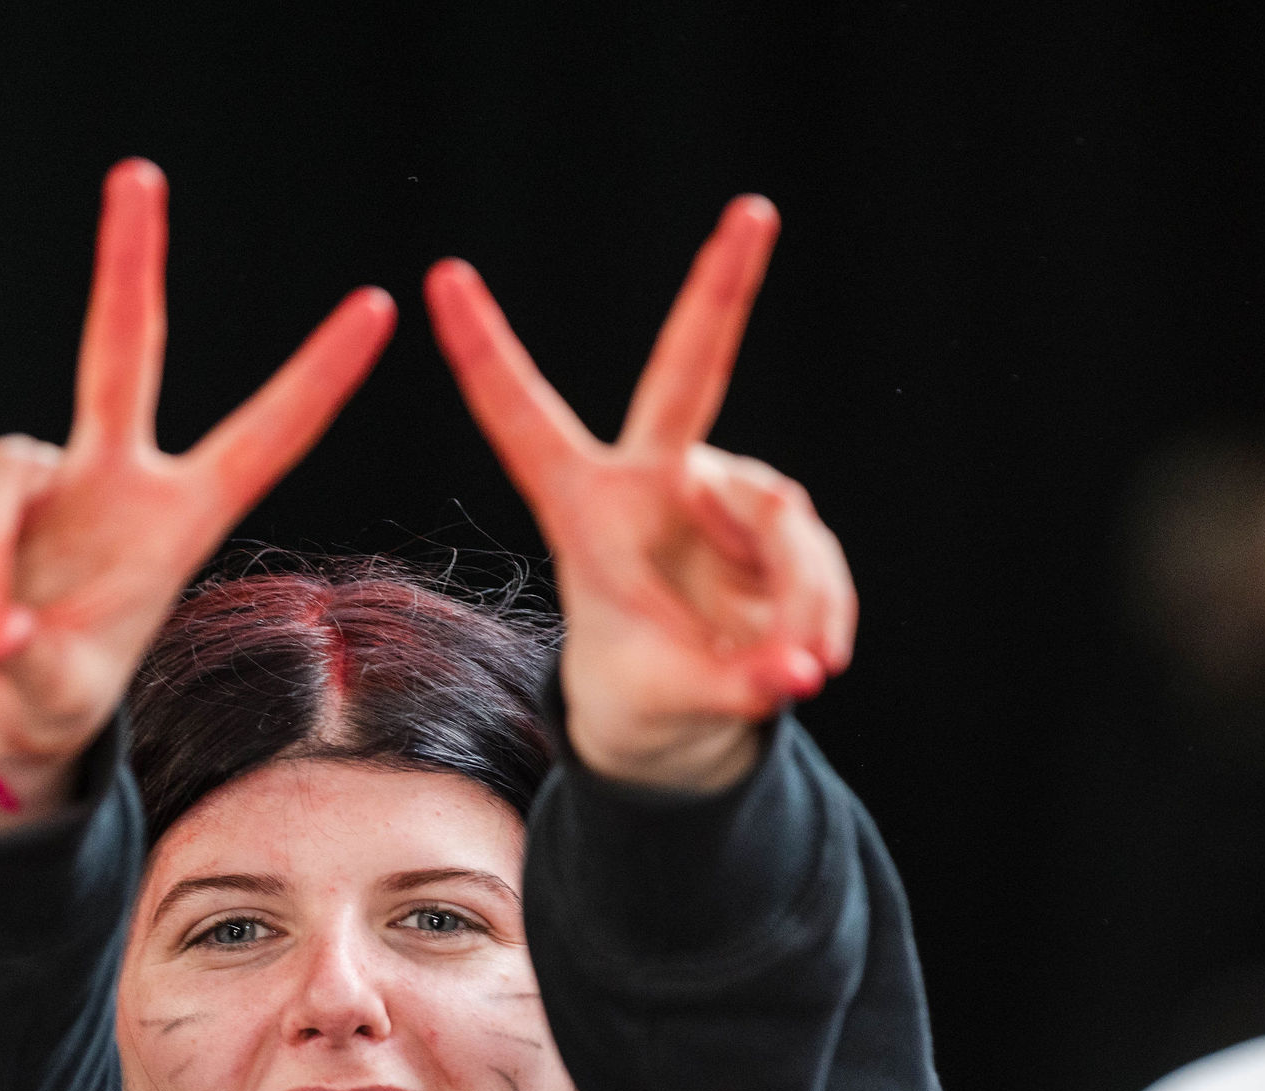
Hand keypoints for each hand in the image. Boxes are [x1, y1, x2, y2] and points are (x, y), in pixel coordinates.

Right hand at [0, 159, 395, 826]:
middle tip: (140, 174)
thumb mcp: (56, 705)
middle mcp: (107, 480)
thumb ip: (37, 670)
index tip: (375, 309)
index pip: (261, 440)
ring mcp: (34, 479)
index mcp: (173, 523)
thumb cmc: (44, 703)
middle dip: (128, 264)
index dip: (316, 378)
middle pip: (122, 352)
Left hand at [427, 198, 854, 791]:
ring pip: (786, 518)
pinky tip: (815, 657)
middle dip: (722, 288)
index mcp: (583, 509)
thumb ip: (733, 687)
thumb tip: (802, 673)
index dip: (486, 354)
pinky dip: (824, 610)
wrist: (676, 707)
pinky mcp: (775, 514)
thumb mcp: (672, 700)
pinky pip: (815, 553)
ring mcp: (719, 486)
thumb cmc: (639, 690)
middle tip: (755, 210)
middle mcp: (654, 476)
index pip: (523, 422)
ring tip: (799, 668)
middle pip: (689, 370)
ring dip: (803, 600)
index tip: (441, 278)